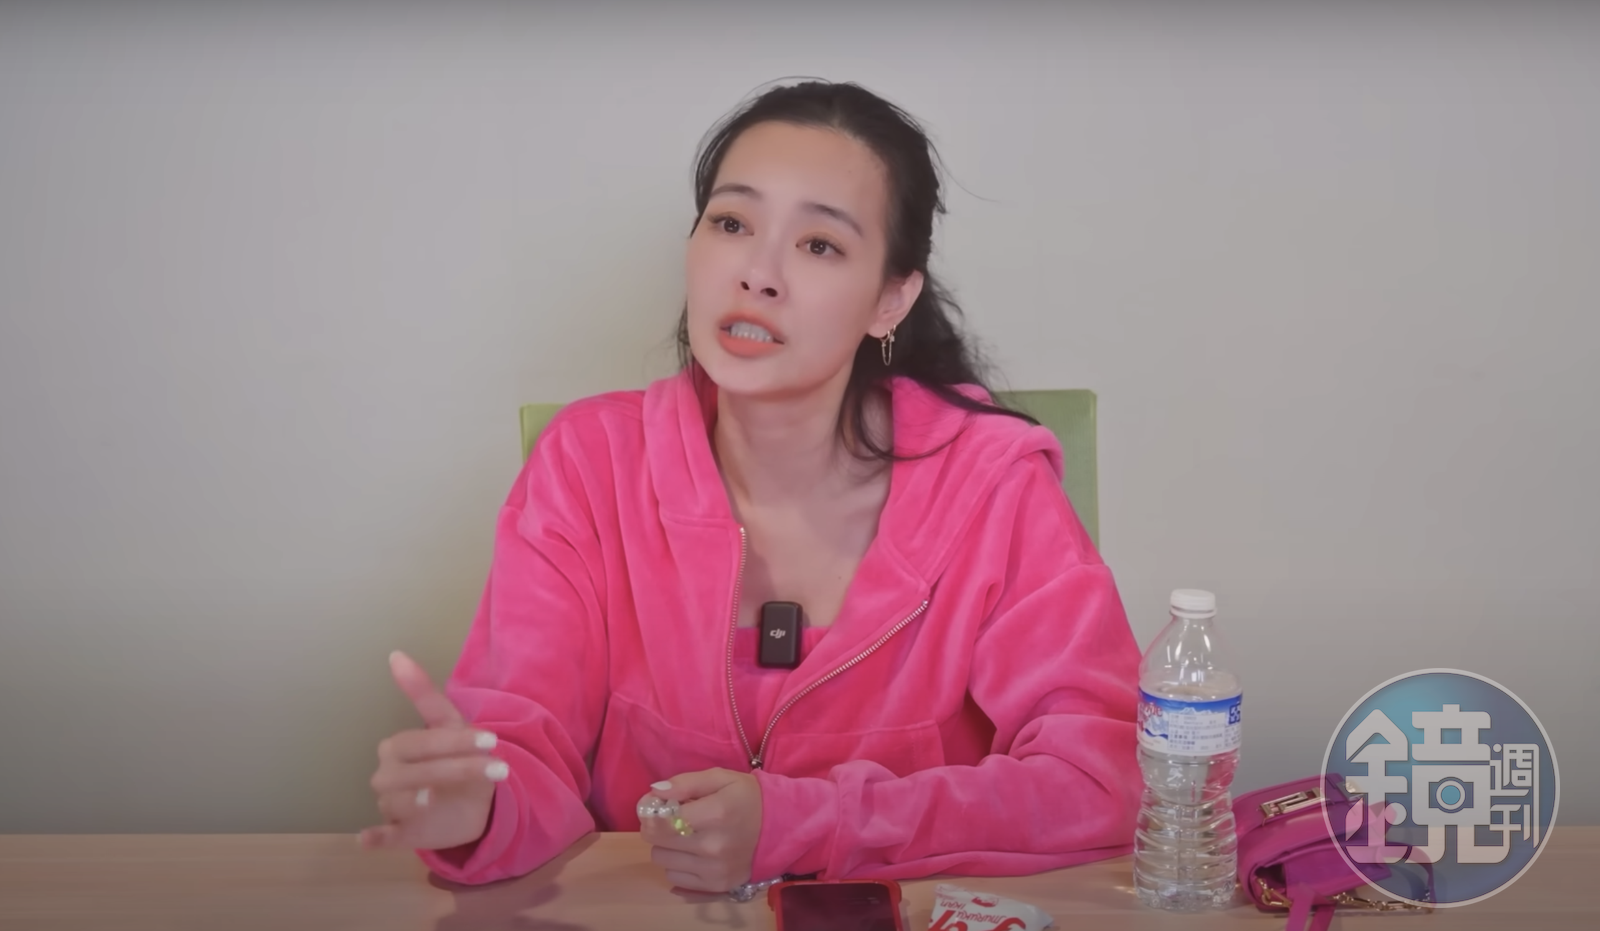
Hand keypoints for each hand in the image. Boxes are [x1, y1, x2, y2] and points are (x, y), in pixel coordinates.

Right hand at [359, 651, 506, 850]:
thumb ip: (423, 693)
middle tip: (497, 768)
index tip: (493, 740)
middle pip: (412, 772)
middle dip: (454, 767)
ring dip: (419, 801)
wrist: (469, 801)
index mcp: (397, 747)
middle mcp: (388, 776)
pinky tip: (369, 838)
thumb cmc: (455, 757)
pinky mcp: (400, 833)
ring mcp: (392, 807)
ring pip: (398, 803)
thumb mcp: (449, 724)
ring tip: (442, 798)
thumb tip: (395, 653)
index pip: (423, 742)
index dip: (456, 741)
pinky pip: (381, 837)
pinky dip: (374, 837)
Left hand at [639, 768, 762, 892]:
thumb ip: (686, 782)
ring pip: (663, 861)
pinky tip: (693, 852)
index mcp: (715, 814)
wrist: (782, 827)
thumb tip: (655, 791)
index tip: (656, 806)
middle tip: (672, 819)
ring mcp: (715, 869)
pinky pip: (675, 878)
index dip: (651, 812)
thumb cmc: (748, 797)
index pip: (661, 820)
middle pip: (658, 842)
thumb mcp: (721, 778)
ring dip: (668, 846)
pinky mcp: (716, 885)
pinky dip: (678, 864)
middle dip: (658, 828)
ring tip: (686, 835)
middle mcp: (713, 846)